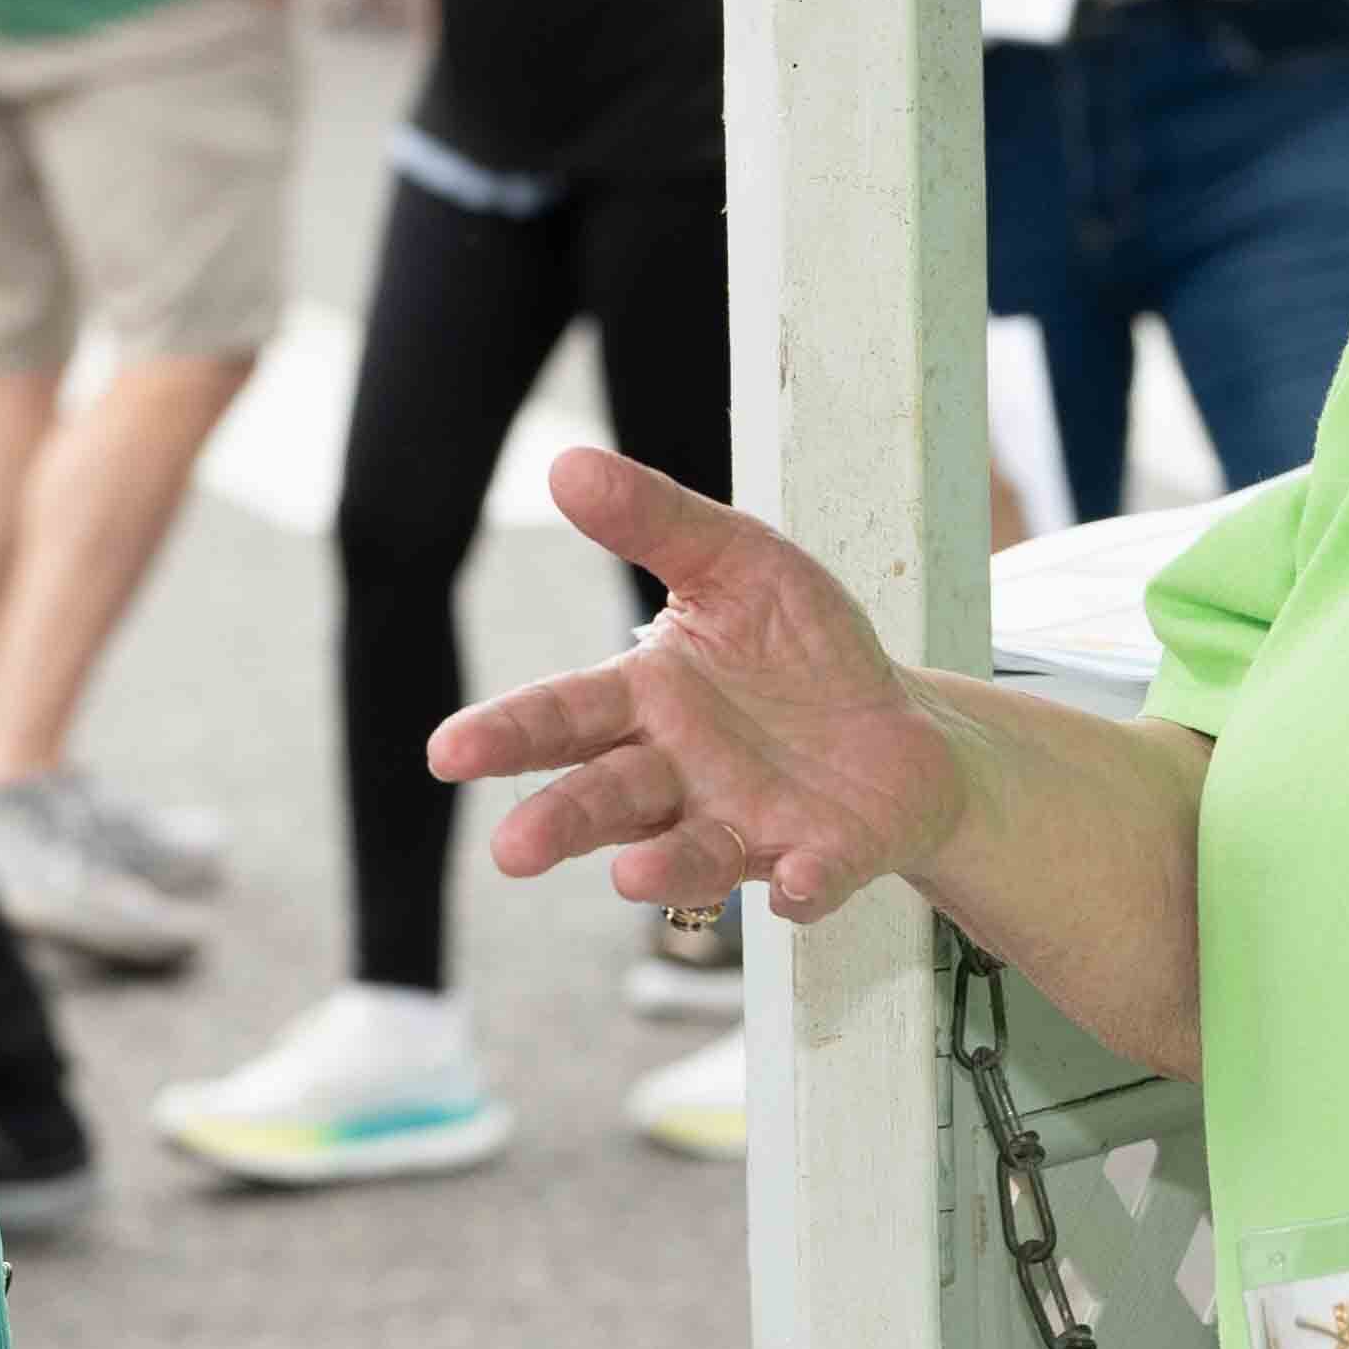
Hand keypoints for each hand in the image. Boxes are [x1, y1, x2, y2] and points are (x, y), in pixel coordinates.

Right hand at [429, 450, 961, 925]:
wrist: (901, 726)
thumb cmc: (799, 648)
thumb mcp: (737, 563)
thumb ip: (657, 522)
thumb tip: (566, 463)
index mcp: (646, 701)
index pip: (562, 716)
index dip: (506, 734)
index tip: (447, 752)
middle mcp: (679, 777)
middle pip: (606, 798)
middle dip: (559, 821)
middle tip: (512, 850)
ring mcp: (746, 825)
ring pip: (690, 854)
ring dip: (661, 868)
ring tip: (629, 874)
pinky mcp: (821, 857)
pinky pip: (807, 878)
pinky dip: (802, 885)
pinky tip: (796, 882)